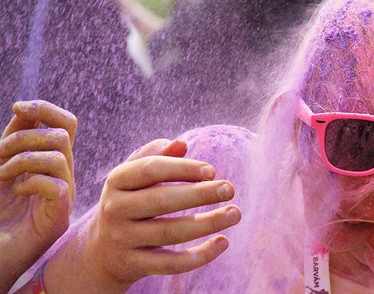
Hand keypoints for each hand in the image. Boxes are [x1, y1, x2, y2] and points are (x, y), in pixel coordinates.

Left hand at [0, 100, 76, 292]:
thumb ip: (12, 140)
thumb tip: (25, 108)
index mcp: (51, 162)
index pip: (66, 124)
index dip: (46, 109)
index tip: (17, 107)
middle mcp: (62, 175)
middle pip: (62, 135)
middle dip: (24, 137)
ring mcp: (64, 196)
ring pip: (59, 157)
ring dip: (22, 160)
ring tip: (2, 176)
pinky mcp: (59, 217)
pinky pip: (57, 186)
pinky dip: (31, 181)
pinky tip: (15, 191)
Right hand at [44, 139, 240, 292]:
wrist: (102, 251)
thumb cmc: (130, 201)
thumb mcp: (135, 176)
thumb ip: (156, 156)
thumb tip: (180, 144)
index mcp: (117, 181)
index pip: (150, 170)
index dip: (182, 168)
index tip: (212, 170)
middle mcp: (115, 209)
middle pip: (161, 200)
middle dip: (199, 194)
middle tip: (230, 189)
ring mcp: (123, 239)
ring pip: (169, 233)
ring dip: (206, 223)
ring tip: (235, 213)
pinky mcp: (134, 265)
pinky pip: (170, 264)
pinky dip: (199, 256)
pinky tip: (223, 242)